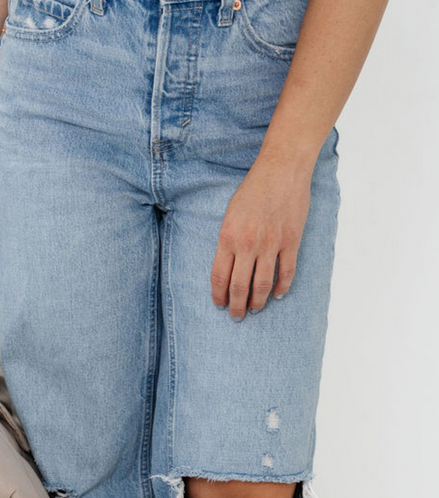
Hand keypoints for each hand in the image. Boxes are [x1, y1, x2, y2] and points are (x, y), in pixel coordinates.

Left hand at [210, 153, 313, 318]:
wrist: (282, 169)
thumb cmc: (252, 191)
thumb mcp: (229, 216)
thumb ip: (227, 242)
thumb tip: (228, 268)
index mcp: (228, 238)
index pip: (219, 278)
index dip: (218, 296)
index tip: (219, 305)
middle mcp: (248, 245)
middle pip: (239, 287)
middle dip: (236, 306)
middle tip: (236, 316)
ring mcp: (271, 244)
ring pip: (262, 284)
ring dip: (257, 302)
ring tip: (255, 310)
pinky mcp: (291, 241)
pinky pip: (286, 272)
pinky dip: (282, 287)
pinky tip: (277, 295)